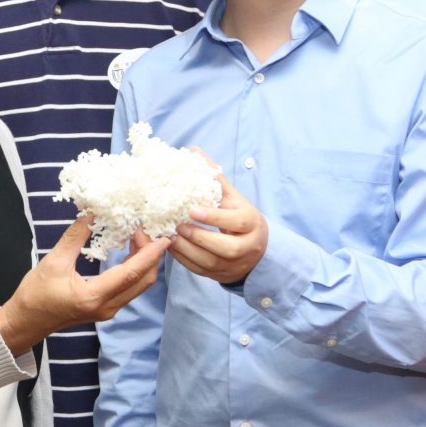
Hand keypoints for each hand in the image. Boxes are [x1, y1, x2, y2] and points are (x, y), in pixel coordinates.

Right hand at [0, 215, 168, 355]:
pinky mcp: (104, 309)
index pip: (131, 273)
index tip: (163, 237)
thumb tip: (92, 213)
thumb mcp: (53, 261)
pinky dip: (135, 270)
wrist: (25, 322)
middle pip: (142, 281)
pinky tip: (129, 252)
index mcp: (94, 296)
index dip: (150, 254)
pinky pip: (129, 289)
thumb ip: (75, 237)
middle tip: (143, 230)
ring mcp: (107, 311)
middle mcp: (106, 307)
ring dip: (144, 262)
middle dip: (150, 255)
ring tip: (138, 237)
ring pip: (138, 286)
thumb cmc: (35, 294)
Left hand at [168, 162, 266, 284]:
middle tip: (178, 226)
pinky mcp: (220, 275)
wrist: (255, 248)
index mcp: (252, 223)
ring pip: (211, 263)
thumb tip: (194, 151)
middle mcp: (247, 246)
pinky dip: (183, 260)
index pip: (236, 221)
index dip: (214, 217)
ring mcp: (234, 264)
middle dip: (200, 238)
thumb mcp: (232, 197)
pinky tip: (170, 247)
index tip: (192, 210)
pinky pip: (201, 271)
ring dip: (188, 251)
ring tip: (170, 237)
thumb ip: (214, 177)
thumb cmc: (239, 217)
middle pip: (226, 248)